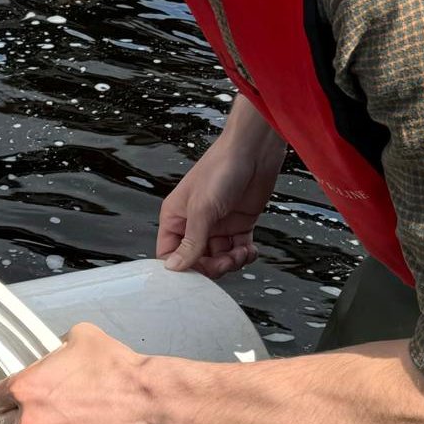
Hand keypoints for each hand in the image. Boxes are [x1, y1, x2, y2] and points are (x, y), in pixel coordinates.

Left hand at [0, 323, 158, 423]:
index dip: (5, 396)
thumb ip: (56, 346)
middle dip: (20, 417)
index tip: (14, 397)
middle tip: (41, 412)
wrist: (145, 398)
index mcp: (27, 386)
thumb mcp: (81, 335)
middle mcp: (30, 419)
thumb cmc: (115, 366)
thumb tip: (53, 354)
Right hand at [157, 118, 284, 278]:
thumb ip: (191, 241)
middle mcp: (194, 223)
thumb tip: (174, 267)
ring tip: (242, 252)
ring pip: (219, 258)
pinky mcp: (238, 223)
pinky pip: (238, 249)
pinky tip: (250, 250)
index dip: (182, 266)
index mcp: (175, 217)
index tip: (197, 273)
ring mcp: (217, 224)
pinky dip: (245, 255)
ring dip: (231, 262)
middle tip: (226, 262)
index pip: (170, 253)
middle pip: (197, 260)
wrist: (254, 150)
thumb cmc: (221, 169)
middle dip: (212, 266)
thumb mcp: (203, 209)